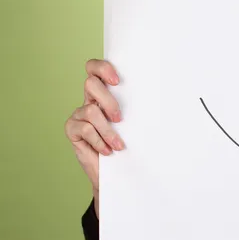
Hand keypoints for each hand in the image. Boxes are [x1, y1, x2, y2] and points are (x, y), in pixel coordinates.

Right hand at [64, 59, 124, 216]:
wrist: (116, 171)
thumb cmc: (129, 144)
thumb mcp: (135, 124)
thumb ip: (137, 108)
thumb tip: (166, 97)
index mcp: (104, 93)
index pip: (94, 68)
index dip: (102, 68)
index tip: (118, 81)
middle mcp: (89, 100)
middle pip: (90, 84)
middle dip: (108, 101)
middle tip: (120, 118)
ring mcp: (78, 115)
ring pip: (90, 111)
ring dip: (108, 131)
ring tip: (119, 145)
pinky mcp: (71, 129)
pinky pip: (84, 129)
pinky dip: (99, 141)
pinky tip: (107, 151)